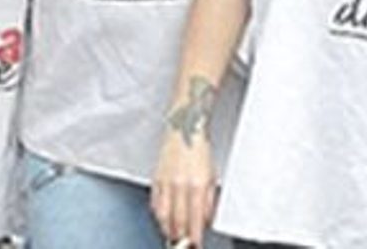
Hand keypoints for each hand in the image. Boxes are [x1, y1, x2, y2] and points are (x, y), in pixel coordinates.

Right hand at [151, 129, 216, 248]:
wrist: (184, 128)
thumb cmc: (199, 150)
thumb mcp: (212, 177)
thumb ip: (208, 201)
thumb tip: (205, 220)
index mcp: (197, 186)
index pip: (195, 221)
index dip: (194, 238)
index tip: (196, 245)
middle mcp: (180, 186)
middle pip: (178, 222)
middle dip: (181, 238)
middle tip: (184, 245)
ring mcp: (166, 183)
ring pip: (164, 216)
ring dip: (168, 230)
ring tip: (173, 236)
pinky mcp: (156, 179)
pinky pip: (155, 204)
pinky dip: (159, 216)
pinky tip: (164, 220)